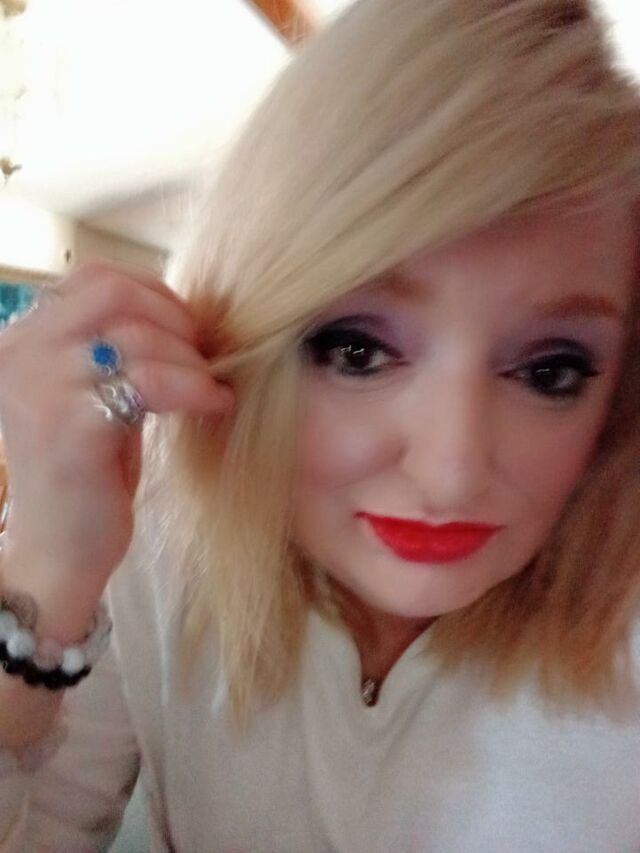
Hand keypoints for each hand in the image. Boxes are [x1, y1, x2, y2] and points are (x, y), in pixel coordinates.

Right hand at [0, 262, 231, 595]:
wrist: (56, 553)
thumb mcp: (88, 396)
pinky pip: (151, 381)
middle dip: (175, 320)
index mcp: (20, 341)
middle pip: (115, 294)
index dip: (154, 293)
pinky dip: (195, 388)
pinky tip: (215, 406)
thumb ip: (113, 350)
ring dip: (191, 361)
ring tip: (212, 389)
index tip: (188, 327)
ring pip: (139, 337)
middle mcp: (19, 353)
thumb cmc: (82, 476)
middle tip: (205, 355)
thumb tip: (178, 314)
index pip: (93, 278)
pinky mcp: (71, 424)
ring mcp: (40, 386)